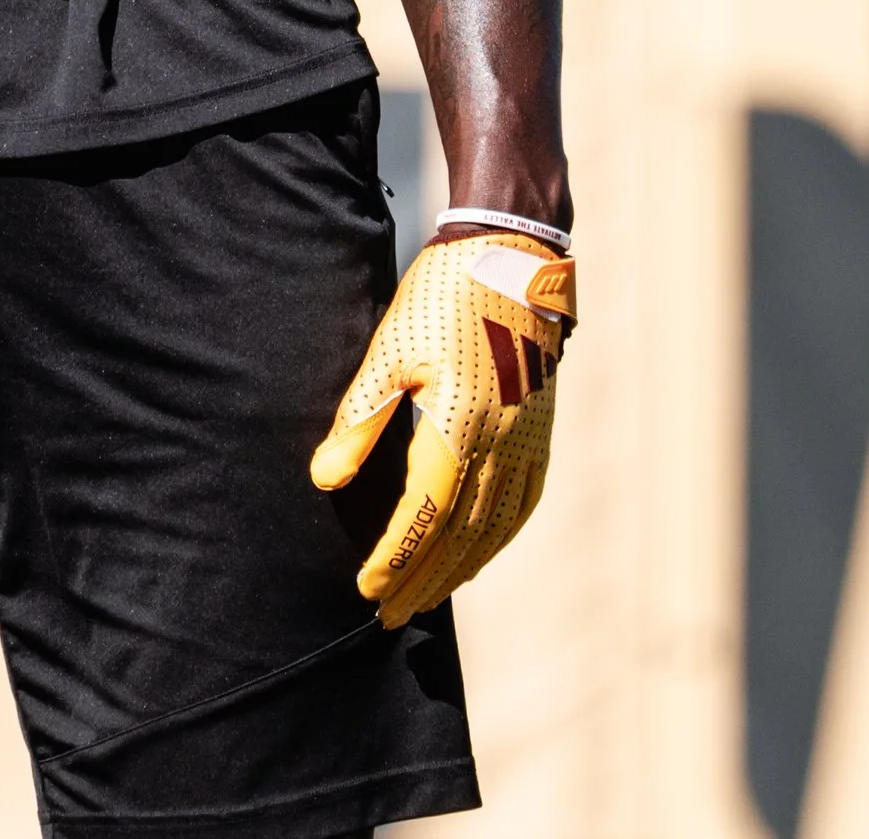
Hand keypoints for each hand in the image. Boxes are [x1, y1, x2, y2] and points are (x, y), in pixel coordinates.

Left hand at [310, 229, 574, 624]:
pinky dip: (501, 538)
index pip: (423, 517)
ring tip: (429, 596)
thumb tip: (326, 479)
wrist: (511, 254)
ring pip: (497, 528)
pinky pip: (526, 502)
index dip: (395, 560)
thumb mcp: (388, 350)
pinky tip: (482, 550)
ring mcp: (528, 440)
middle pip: (460, 536)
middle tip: (390, 615)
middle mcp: (500, 444)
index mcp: (457, 426)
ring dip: (462, 570)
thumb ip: (359, 419)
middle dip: (423, 580)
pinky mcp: (542, 429)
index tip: (367, 590)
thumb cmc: (441, 295)